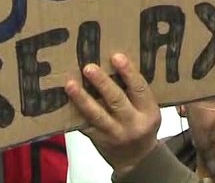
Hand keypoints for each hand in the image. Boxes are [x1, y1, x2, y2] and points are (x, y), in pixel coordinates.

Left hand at [65, 54, 161, 176]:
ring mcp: (113, 134)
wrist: (136, 158)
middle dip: (102, 83)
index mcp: (148, 112)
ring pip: (96, 114)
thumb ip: (137, 93)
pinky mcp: (97, 139)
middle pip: (116, 101)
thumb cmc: (142, 125)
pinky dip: (75, 112)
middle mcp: (132, 124)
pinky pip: (85, 124)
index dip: (128, 73)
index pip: (139, 89)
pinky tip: (65, 100)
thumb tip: (115, 62)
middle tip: (88, 68)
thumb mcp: (149, 110)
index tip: (116, 57)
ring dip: (82, 98)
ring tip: (70, 84)